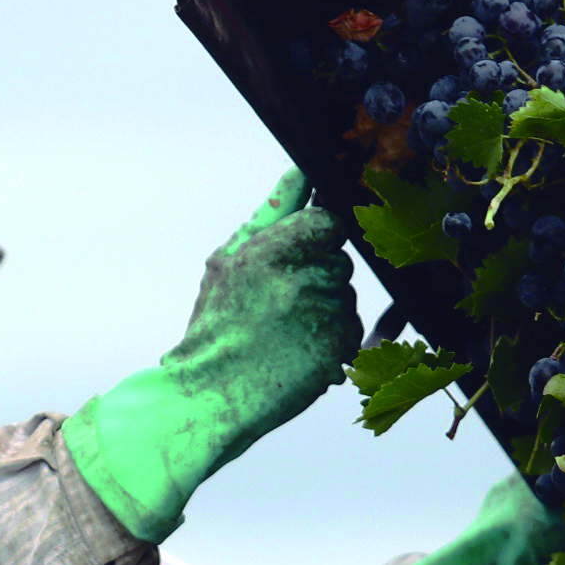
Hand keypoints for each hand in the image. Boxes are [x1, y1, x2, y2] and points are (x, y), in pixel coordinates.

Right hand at [66, 172, 361, 541]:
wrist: (213, 393)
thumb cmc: (217, 325)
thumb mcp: (229, 260)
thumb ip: (272, 214)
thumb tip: (300, 171)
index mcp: (276, 249)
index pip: (327, 222)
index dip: (312, 241)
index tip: (292, 262)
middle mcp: (307, 279)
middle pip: (339, 260)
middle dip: (316, 277)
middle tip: (278, 305)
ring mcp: (326, 315)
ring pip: (345, 295)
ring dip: (323, 308)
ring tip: (284, 332)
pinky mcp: (340, 347)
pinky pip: (351, 328)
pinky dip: (331, 338)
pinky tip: (298, 351)